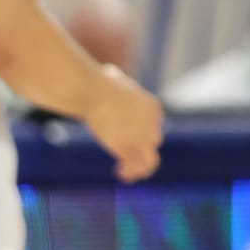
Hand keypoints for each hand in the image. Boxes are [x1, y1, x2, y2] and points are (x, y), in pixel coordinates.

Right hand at [84, 65, 164, 183]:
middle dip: (140, 147)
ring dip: (142, 168)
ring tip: (130, 173)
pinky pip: (134, 167)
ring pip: (151, 161)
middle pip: (153, 141)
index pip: (153, 125)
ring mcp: (141, 139)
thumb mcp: (115, 77)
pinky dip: (129, 173)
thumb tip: (109, 76)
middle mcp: (153, 125)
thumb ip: (117, 82)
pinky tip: (119, 174)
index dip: (142, 132)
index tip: (129, 136)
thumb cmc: (100, 82)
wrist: (96, 93)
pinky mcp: (128, 149)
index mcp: (153, 109)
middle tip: (127, 154)